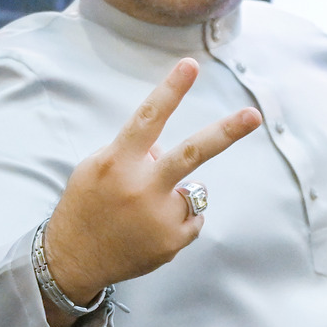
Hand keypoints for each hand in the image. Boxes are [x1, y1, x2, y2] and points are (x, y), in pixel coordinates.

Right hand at [39, 58, 260, 324]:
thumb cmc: (86, 205)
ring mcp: (159, 217)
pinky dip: (176, 222)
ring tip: (142, 215)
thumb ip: (131, 152)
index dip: (170, 91)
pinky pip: (192, 218)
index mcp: (117, 163)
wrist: (73, 260)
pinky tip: (148, 232)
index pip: (148, 119)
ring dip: (175, 196)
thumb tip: (166, 148)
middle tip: (253, 115)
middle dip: (226, 133)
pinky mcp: (172, 242)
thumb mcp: (95, 168)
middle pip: (192, 154)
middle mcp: (140, 188)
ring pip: (192, 191)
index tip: (190, 65)